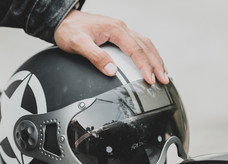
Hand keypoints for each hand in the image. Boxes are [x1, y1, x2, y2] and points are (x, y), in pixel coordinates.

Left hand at [54, 10, 168, 84]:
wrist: (63, 19)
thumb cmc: (69, 30)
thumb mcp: (78, 44)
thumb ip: (96, 57)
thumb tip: (112, 70)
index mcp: (115, 29)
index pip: (135, 50)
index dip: (144, 66)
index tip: (150, 79)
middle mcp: (121, 28)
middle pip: (146, 46)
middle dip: (157, 64)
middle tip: (164, 80)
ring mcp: (122, 30)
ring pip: (146, 44)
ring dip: (156, 59)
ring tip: (164, 74)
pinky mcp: (119, 35)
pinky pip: (140, 44)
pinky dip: (149, 55)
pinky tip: (151, 63)